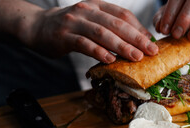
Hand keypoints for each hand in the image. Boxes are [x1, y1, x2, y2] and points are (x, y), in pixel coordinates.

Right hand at [28, 0, 157, 62]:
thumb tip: (139, 41)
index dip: (139, 28)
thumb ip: (112, 28)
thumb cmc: (71, 27)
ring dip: (121, 46)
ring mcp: (74, 22)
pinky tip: (110, 59)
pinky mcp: (64, 36)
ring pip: (102, 33)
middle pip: (116, 24)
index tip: (152, 42)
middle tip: (151, 51)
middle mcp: (87, 11)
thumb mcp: (92, 22)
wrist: (38, 27)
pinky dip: (98, 51)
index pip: (123, 15)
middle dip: (136, 38)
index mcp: (97, 6)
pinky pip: (83, 43)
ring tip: (136, 57)